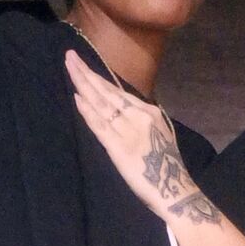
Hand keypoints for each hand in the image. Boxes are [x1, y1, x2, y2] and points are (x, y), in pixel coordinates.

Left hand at [65, 51, 211, 221]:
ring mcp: (128, 131)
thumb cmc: (166, 166)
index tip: (84, 66)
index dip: (99, 77)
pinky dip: (87, 111)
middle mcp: (139, 116)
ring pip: (101, 104)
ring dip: (83, 84)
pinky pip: (100, 125)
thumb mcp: (159, 134)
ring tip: (70, 68)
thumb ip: (141, 120)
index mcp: (150, 112)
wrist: (174, 189)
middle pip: (107, 91)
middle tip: (70, 56)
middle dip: (86, 73)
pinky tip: (77, 97)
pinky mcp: (118, 148)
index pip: (119, 91)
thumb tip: (124, 109)